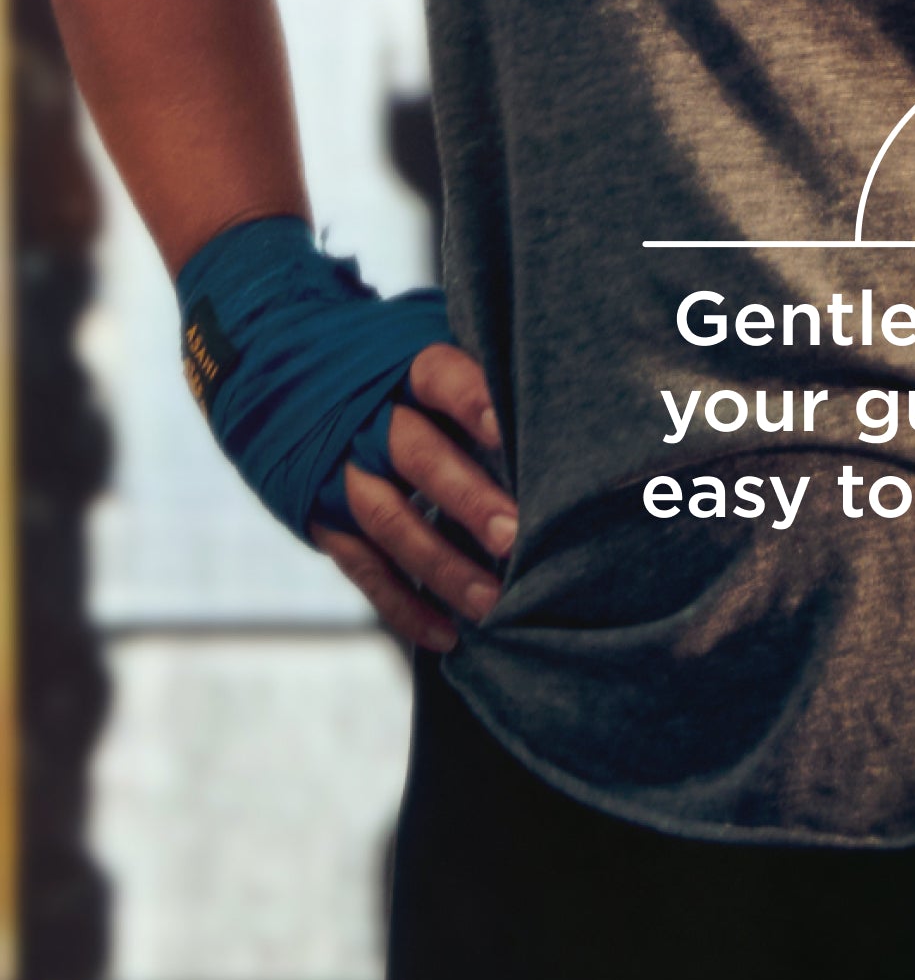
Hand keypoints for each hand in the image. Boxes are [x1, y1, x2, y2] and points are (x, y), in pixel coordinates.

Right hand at [308, 340, 517, 652]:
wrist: (280, 364)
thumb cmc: (393, 364)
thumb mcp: (425, 345)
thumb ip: (481, 372)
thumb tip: (569, 401)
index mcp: (404, 366)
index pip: (440, 377)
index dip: (472, 400)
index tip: (505, 430)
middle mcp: (367, 419)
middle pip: (418, 455)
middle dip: (467, 498)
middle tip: (514, 537)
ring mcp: (339, 471)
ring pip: (390, 521)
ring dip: (441, 566)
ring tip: (493, 604)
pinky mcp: (322, 518)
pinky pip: (362, 567)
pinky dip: (403, 604)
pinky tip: (445, 634)